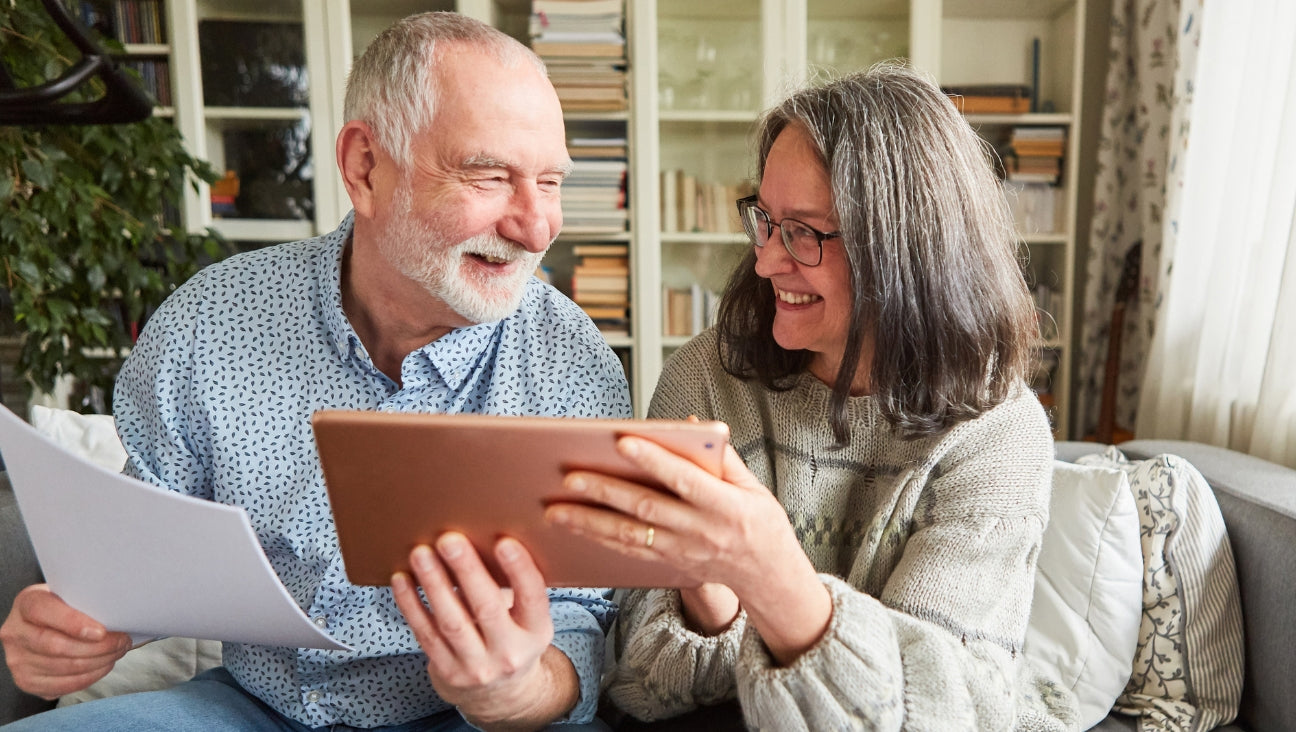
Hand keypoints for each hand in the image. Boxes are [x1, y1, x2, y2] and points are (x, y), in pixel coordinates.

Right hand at [0, 584, 131, 698]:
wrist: (46, 624)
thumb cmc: (65, 606)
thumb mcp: (70, 593)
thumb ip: (84, 600)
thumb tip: (117, 613)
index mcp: (26, 603)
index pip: (43, 611)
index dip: (73, 623)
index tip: (101, 632)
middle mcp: (15, 632)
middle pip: (56, 646)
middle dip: (98, 647)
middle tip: (122, 641)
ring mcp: (18, 660)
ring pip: (63, 668)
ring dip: (99, 662)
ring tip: (117, 652)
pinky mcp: (26, 681)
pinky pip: (62, 685)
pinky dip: (90, 677)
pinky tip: (104, 665)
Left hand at [390, 534, 577, 729]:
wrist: (501, 693)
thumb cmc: (512, 636)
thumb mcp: (528, 619)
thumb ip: (516, 587)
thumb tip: (486, 534)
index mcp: (536, 632)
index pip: (532, 598)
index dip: (519, 570)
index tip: (504, 542)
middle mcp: (510, 652)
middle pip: (487, 608)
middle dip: (466, 570)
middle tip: (449, 540)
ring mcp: (477, 667)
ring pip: (451, 622)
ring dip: (433, 584)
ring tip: (421, 554)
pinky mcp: (447, 671)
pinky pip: (425, 634)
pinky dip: (411, 604)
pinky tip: (402, 580)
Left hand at [546, 437, 831, 663]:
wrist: (768, 575)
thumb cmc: (760, 521)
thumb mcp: (751, 486)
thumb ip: (720, 455)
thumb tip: (689, 424)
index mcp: (724, 505)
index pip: (684, 478)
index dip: (654, 460)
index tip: (622, 441)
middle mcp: (700, 531)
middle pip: (646, 508)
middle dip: (605, 492)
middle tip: (569, 478)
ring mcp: (682, 552)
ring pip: (629, 536)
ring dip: (589, 523)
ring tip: (555, 510)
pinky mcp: (669, 565)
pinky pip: (630, 553)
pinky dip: (600, 541)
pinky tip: (575, 529)